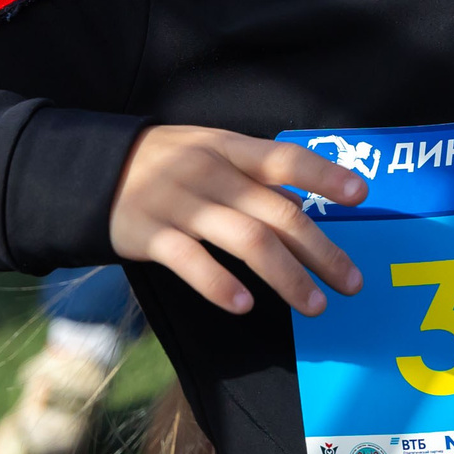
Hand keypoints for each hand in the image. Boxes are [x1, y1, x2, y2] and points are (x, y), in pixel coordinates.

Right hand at [109, 125, 366, 315]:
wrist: (93, 169)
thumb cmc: (171, 164)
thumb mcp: (213, 152)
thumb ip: (257, 177)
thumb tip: (310, 206)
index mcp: (230, 148)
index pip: (285, 159)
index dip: (325, 175)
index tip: (361, 196)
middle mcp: (210, 173)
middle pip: (277, 212)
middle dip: (321, 251)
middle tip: (351, 282)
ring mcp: (179, 203)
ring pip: (245, 240)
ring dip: (286, 276)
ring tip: (313, 304)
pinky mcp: (149, 234)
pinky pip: (190, 261)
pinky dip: (220, 284)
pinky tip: (245, 304)